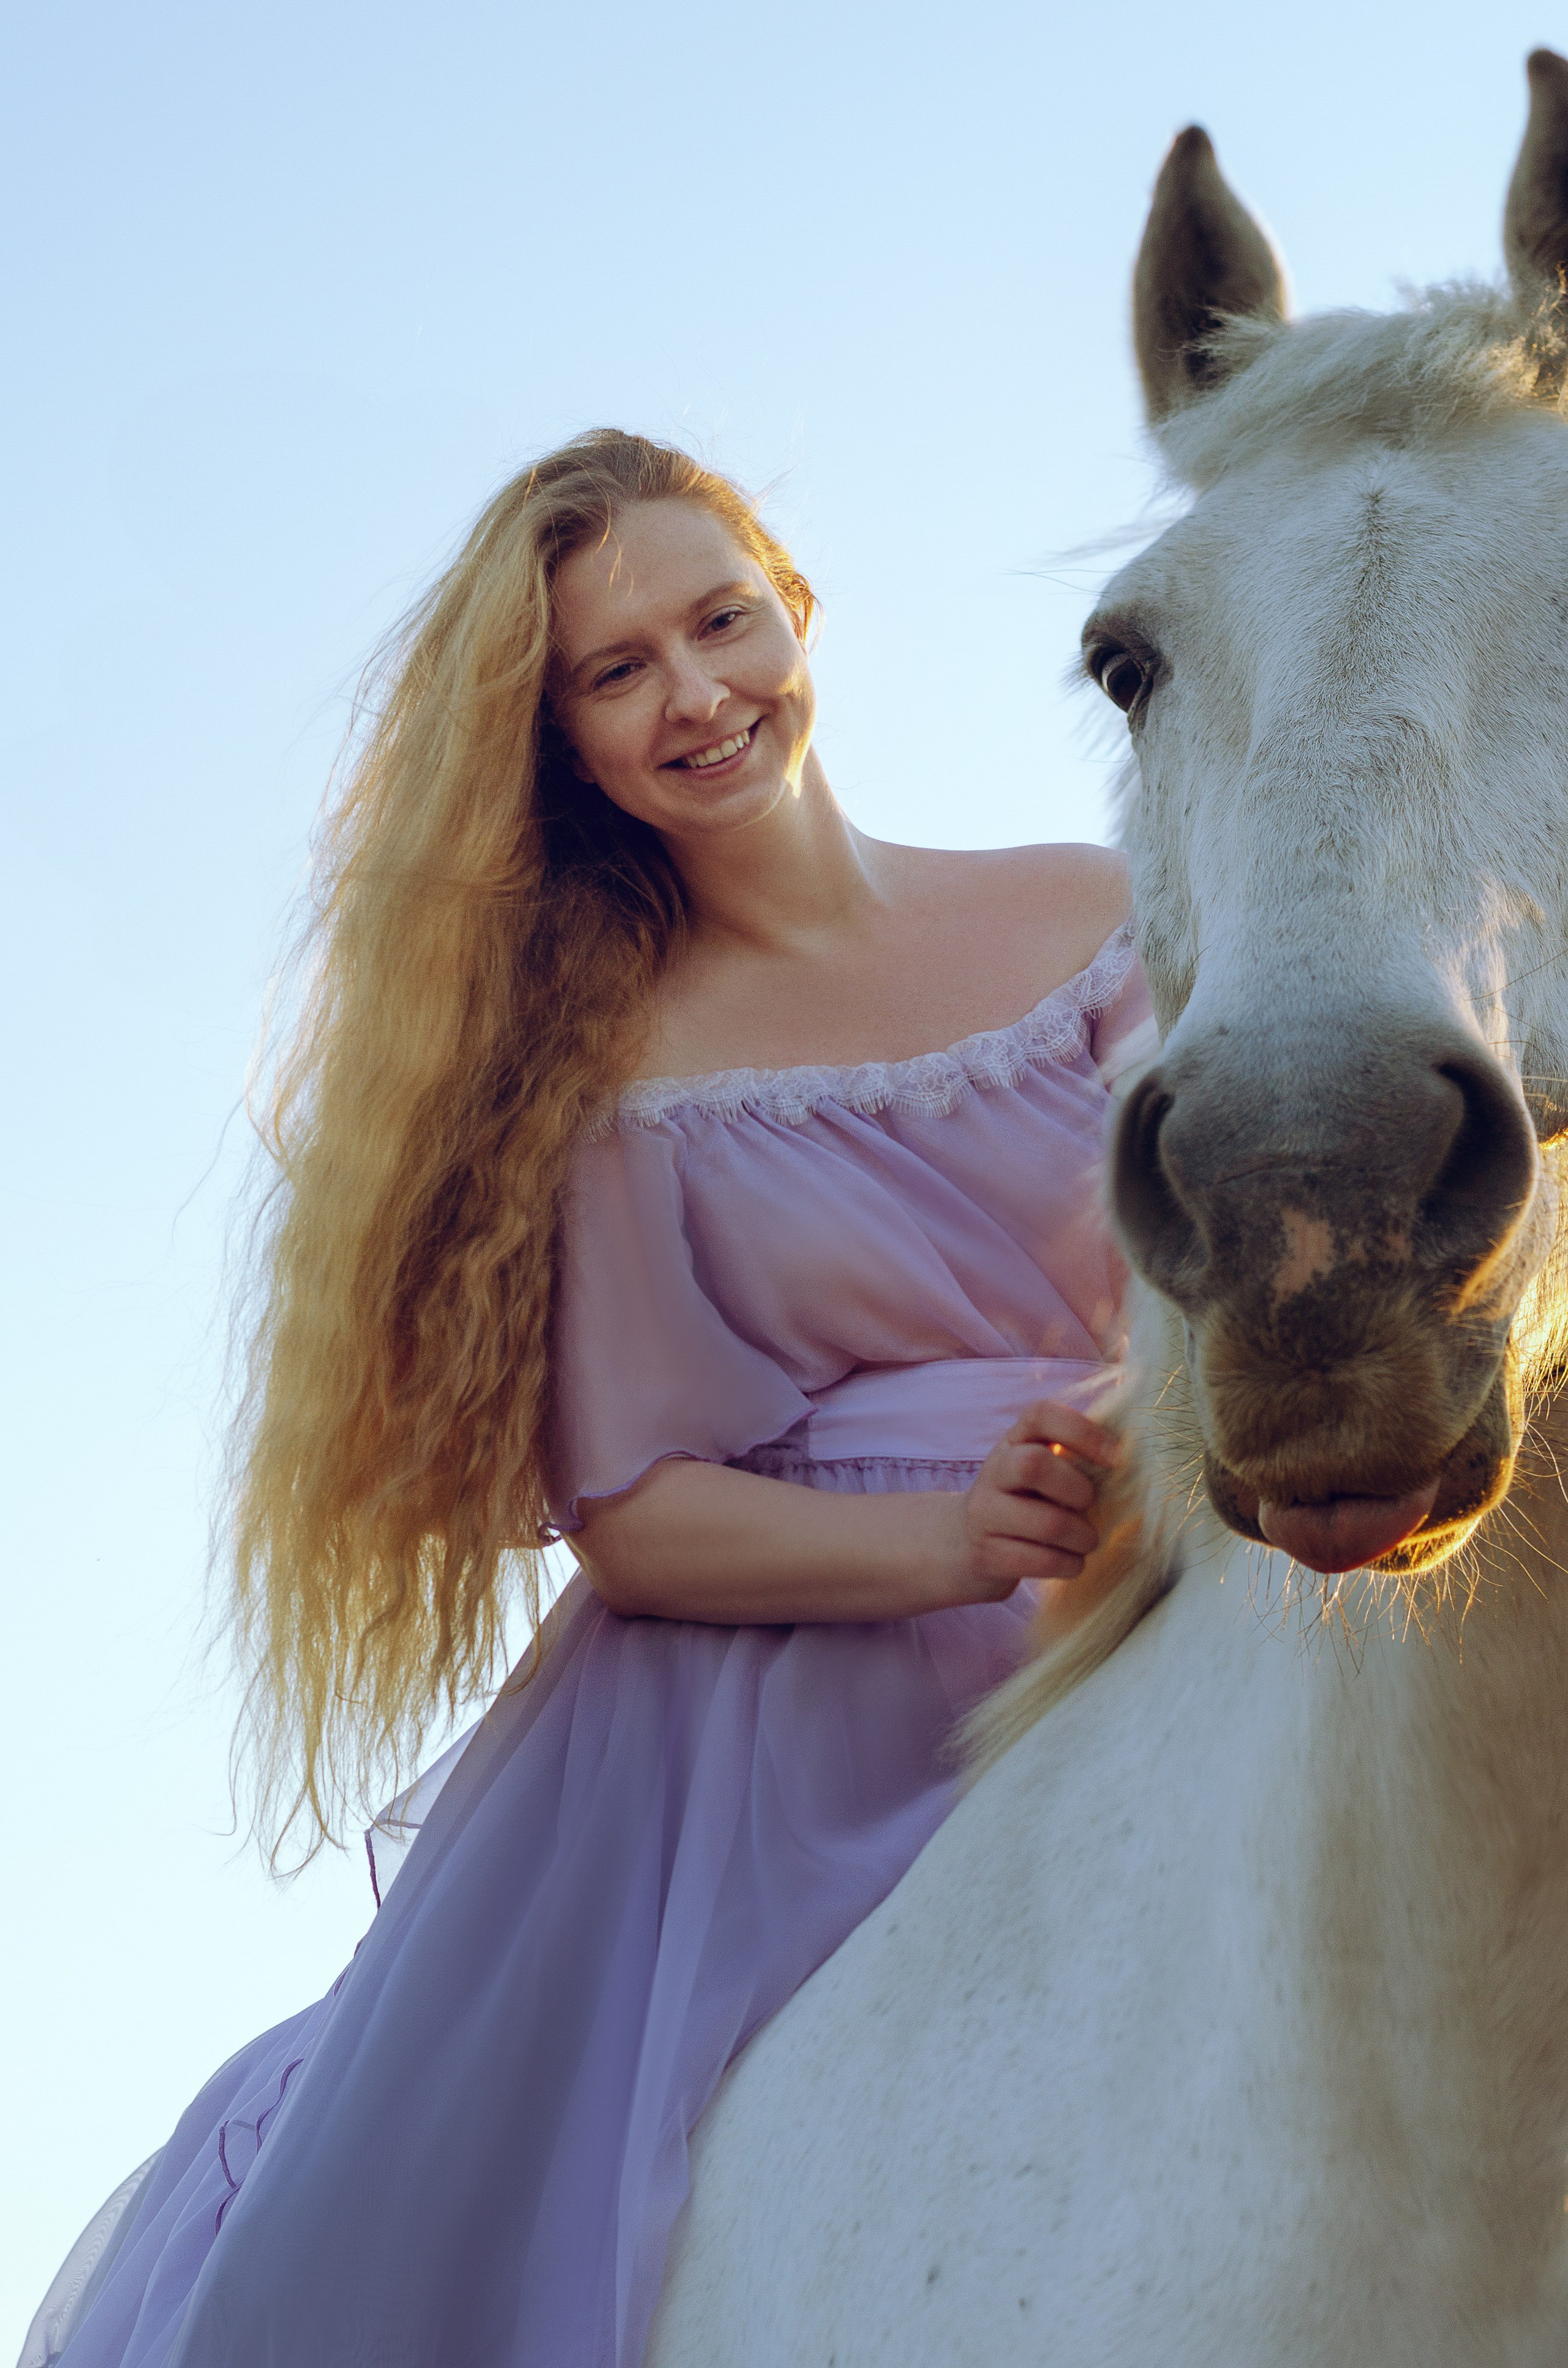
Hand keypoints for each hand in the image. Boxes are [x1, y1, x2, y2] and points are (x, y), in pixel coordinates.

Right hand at [958, 1399, 1119, 1598]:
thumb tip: (1135, 1460)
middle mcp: (993, 1471)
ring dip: (1082, 1537)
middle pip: (1033, 1465)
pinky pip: (1040, 1560)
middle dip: (1077, 1489)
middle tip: (1090, 1505)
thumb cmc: (1025, 1501)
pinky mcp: (986, 1554)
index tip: (1115, 1458)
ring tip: (1086, 1540)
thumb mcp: (1042, 1470)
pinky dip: (1069, 1564)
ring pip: (1047, 1522)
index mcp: (1014, 1441)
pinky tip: (1071, 1562)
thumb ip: (1075, 1457)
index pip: (1040, 1414)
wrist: (966, 1544)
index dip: (1081, 1431)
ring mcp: (984, 1514)